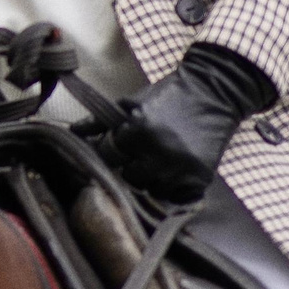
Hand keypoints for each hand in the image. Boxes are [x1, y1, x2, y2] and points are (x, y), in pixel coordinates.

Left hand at [107, 43, 274, 203]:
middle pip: (130, 177)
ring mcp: (180, 170)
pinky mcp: (199, 180)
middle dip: (132, 165)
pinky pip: (175, 196)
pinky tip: (176, 169)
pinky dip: (173, 186)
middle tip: (143, 152)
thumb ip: (101, 121)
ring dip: (153, 177)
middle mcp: (158, 154)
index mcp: (139, 132)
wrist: (214, 92)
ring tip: (161, 159)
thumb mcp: (133, 102)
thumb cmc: (169, 94)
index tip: (121, 146)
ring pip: (152, 189)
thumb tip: (74, 133)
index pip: (109, 156)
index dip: (113, 151)